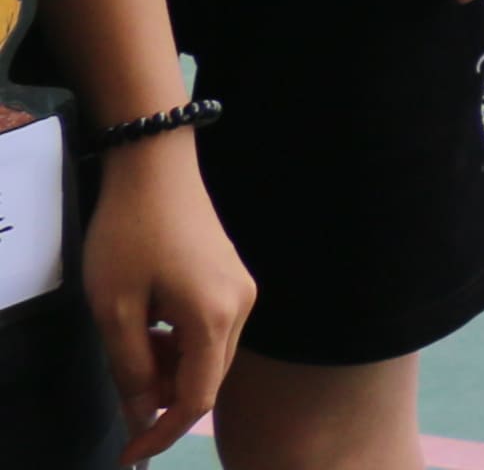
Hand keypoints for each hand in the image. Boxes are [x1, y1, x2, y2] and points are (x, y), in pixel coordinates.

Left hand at [81, 123, 245, 458]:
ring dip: (169, 367)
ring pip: (208, 355)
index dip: (161, 432)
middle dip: (163, 396)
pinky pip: (210, 330)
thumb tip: (142, 413)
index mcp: (214, 319)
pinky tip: (151, 322)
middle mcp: (241, 308)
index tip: (127, 456)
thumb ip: (131, 367)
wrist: (155, 168)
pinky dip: (179, 343)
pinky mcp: (233, 278)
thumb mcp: (115, 309)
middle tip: (122, 382)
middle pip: (206, 378)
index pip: (195, 398)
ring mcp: (242, 290)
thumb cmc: (130, 237)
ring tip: (132, 342)